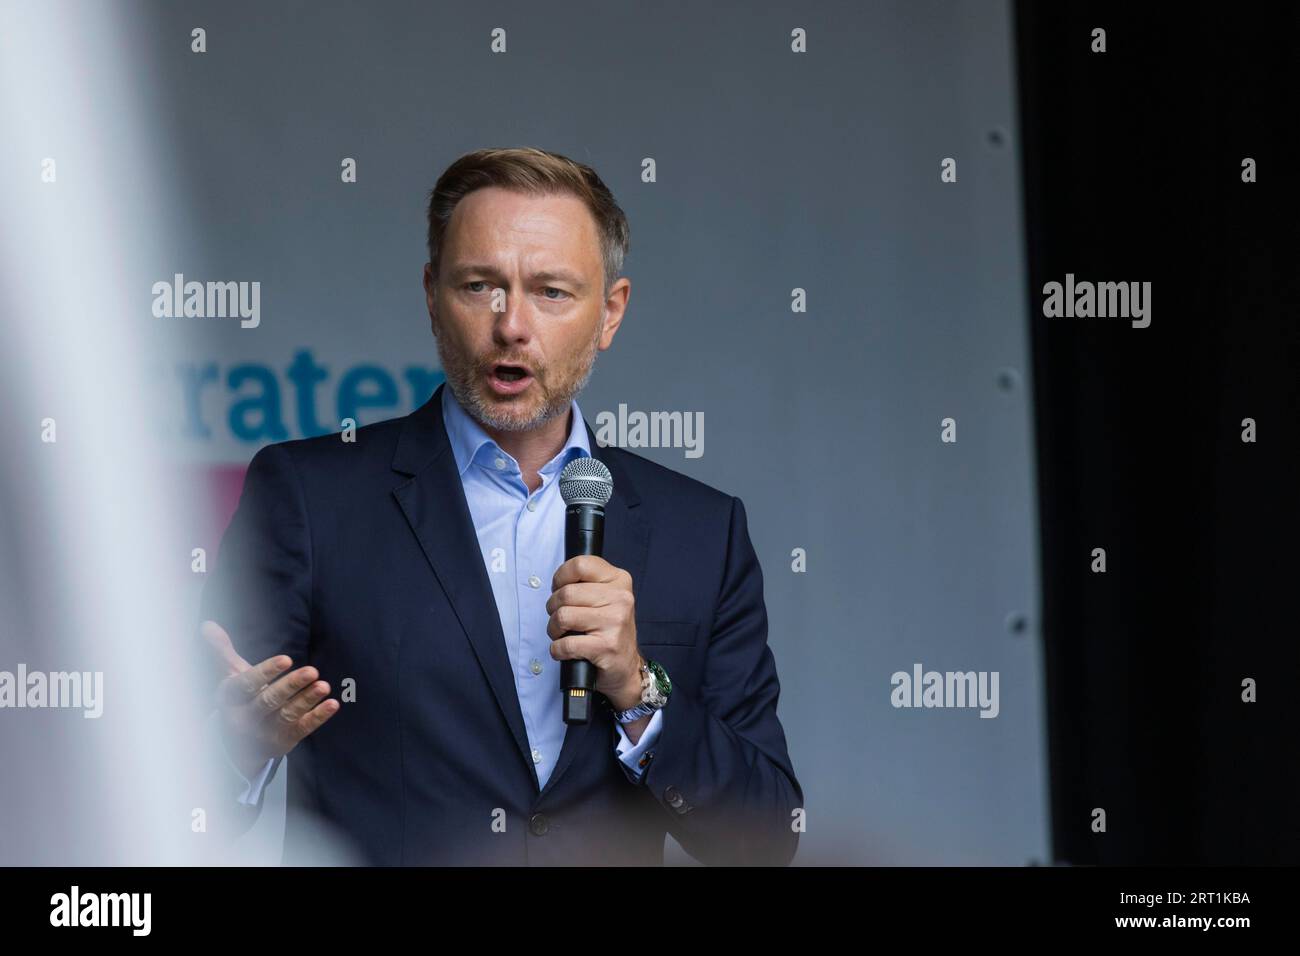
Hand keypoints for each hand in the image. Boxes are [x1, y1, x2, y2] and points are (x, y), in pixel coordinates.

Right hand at [200, 620, 338, 781]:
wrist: (238, 745)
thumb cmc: (240, 700)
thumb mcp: (230, 677)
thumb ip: (222, 652)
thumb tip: (207, 625)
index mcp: (230, 699)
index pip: (246, 685)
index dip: (266, 672)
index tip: (286, 659)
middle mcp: (245, 717)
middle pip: (269, 700)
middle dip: (291, 686)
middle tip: (312, 671)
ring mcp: (265, 731)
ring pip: (288, 714)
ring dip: (307, 700)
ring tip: (324, 685)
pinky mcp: (284, 740)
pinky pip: (302, 728)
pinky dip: (318, 716)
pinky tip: (332, 704)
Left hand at [545, 555, 644, 711]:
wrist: (626, 667)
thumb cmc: (609, 630)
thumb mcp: (606, 598)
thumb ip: (587, 583)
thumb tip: (557, 582)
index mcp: (620, 580)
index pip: (580, 564)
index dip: (561, 577)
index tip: (559, 588)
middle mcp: (621, 598)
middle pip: (566, 592)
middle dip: (553, 608)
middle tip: (560, 618)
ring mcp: (615, 622)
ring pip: (563, 616)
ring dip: (554, 629)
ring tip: (562, 634)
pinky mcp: (606, 646)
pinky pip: (566, 644)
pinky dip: (557, 650)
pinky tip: (565, 651)